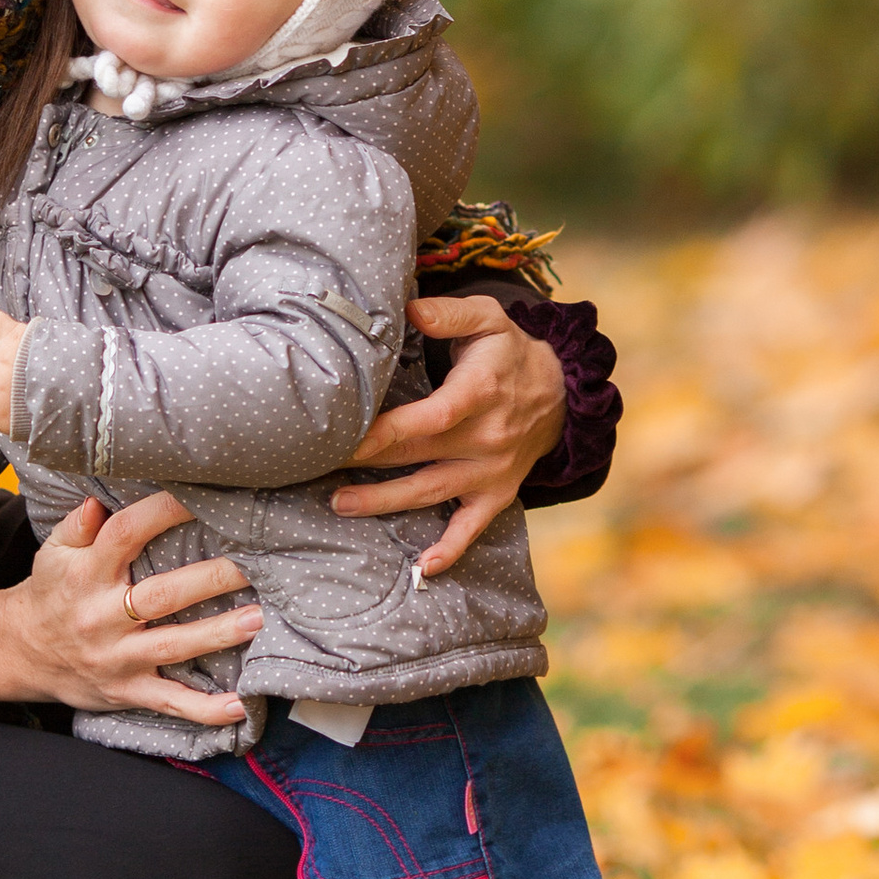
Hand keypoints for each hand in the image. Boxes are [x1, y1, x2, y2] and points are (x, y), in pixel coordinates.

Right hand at [0, 492, 260, 723]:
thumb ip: (77, 525)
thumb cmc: (51, 592)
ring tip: (257, 619)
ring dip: (217, 634)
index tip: (202, 496)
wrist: (21, 652)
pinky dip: (205, 709)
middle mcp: (102, 616)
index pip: (126, 535)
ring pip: (172, 646)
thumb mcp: (53, 553)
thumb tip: (97, 500)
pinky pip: (169, 703)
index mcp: (86, 574)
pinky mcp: (127, 691)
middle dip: (210, 579)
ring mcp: (116, 657)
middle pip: (162, 595)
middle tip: (253, 564)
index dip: (163, 512)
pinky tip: (238, 706)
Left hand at [333, 293, 566, 575]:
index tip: (343, 436)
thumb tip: (409, 309)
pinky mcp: (497, 494)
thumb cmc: (509, 352)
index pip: (428, 418)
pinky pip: (473, 528)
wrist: (562, 394)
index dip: (385, 431)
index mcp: (480, 393)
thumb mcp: (488, 318)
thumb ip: (450, 312)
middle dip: (365, 463)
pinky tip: (423, 569)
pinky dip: (451, 550)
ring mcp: (492, 471)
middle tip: (315, 465)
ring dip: (385, 502)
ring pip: (432, 492)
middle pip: (417, 455)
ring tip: (340, 504)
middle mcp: (487, 438)